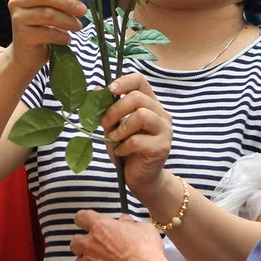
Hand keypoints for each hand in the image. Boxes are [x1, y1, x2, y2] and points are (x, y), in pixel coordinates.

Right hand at [6, 0, 88, 72]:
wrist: (28, 54)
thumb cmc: (44, 27)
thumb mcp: (57, 8)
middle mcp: (18, 0)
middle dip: (68, 2)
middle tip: (83, 10)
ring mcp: (18, 17)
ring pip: (47, 14)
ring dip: (68, 20)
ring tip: (78, 26)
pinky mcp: (22, 35)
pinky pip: (47, 33)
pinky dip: (62, 36)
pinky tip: (66, 39)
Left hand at [71, 210, 168, 260]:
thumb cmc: (147, 252)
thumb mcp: (143, 228)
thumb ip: (129, 223)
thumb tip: (125, 222)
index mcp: (100, 227)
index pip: (82, 217)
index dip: (84, 219)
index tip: (87, 223)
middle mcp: (89, 245)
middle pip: (75, 241)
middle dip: (83, 243)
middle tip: (96, 247)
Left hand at [102, 72, 171, 198]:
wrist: (141, 178)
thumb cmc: (127, 150)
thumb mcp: (114, 127)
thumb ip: (108, 110)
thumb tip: (96, 90)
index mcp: (150, 104)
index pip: (140, 81)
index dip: (124, 82)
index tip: (109, 90)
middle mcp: (160, 114)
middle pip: (138, 98)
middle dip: (115, 109)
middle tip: (104, 123)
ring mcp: (164, 130)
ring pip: (142, 115)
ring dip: (121, 127)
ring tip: (114, 139)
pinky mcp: (162, 147)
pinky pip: (138, 140)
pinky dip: (124, 146)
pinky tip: (121, 151)